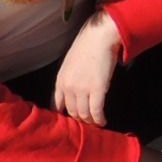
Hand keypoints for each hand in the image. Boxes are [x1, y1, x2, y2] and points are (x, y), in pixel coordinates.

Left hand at [53, 12, 121, 126]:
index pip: (58, 105)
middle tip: (88, 122)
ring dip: (90, 120)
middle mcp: (68, 88)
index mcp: (60, 81)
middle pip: (72, 112)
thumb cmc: (86, 47)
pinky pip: (96, 111)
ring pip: (84, 114)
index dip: (66, 114)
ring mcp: (82, 90)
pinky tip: (103, 121)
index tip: (74, 118)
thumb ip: (69, 78)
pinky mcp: (97, 90)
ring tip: (96, 123)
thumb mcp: (70, 64)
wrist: (99, 38)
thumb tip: (73, 91)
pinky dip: (99, 119)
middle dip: (80, 119)